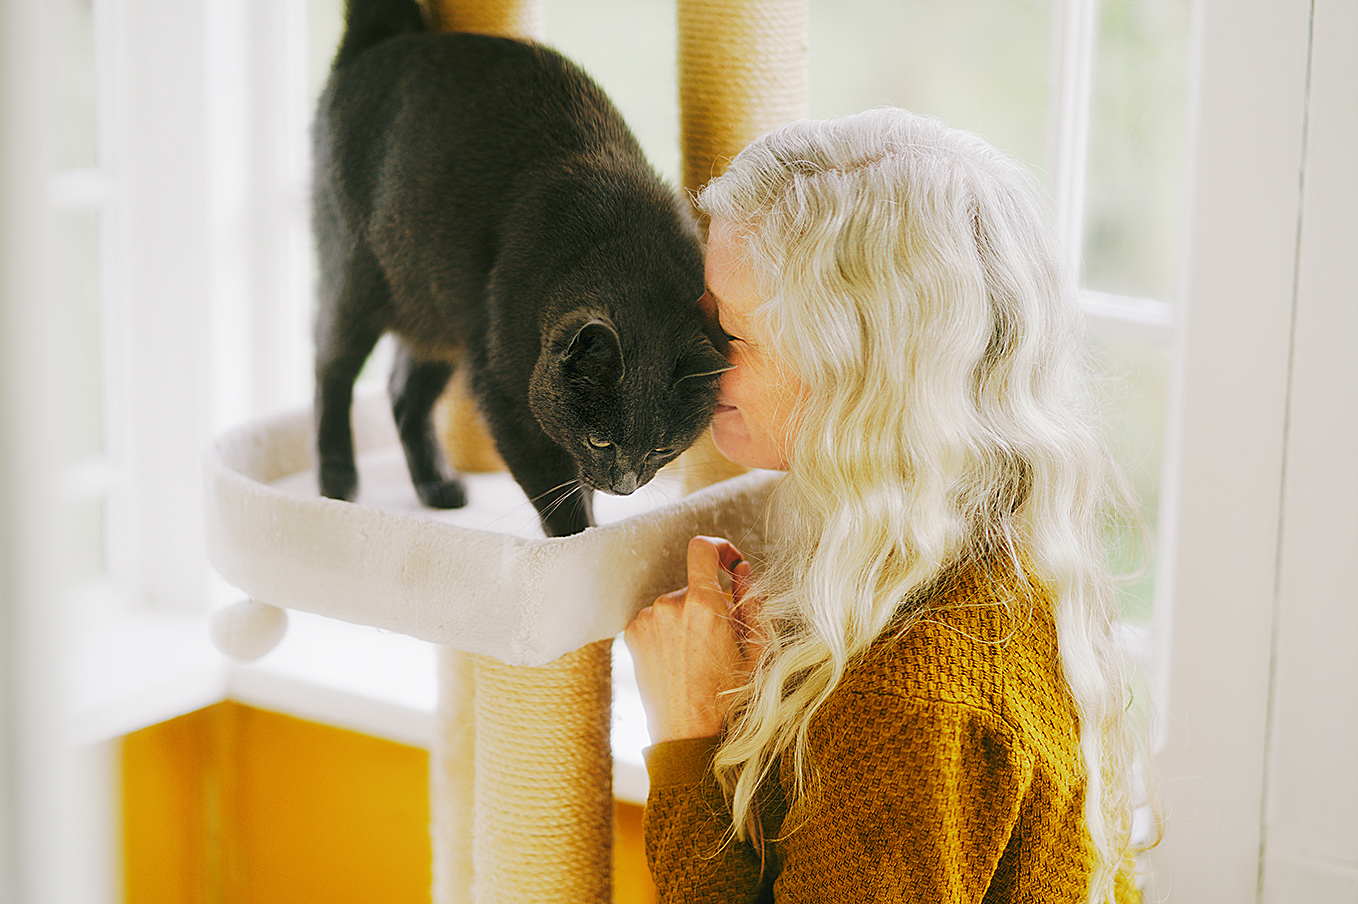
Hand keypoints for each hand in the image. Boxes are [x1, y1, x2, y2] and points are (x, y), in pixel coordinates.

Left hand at [625, 536, 756, 743]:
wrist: (688, 736)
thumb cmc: (728, 698)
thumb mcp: (755, 650)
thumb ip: (751, 603)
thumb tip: (743, 572)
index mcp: (703, 606)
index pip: (702, 549)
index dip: (719, 548)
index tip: (728, 563)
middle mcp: (669, 606)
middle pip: (694, 585)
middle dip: (710, 603)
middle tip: (720, 640)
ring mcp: (645, 619)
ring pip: (675, 604)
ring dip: (688, 619)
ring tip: (697, 657)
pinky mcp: (630, 633)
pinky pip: (655, 618)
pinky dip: (668, 631)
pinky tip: (677, 660)